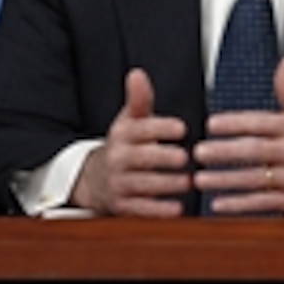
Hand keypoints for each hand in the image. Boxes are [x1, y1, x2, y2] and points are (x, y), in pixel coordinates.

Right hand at [70, 68, 190, 215]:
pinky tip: (177, 209)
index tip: (182, 128)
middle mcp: (118, 158)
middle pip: (141, 158)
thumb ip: (140, 98)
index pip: (142, 129)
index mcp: (123, 133)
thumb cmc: (125, 144)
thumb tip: (137, 73)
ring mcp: (118, 183)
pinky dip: (159, 211)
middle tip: (185, 157)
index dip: (161, 128)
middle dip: (163, 158)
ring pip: (142, 184)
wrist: (96, 178)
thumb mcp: (130, 120)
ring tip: (188, 182)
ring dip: (166, 185)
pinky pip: (140, 209)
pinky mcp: (121, 206)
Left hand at [193, 55, 283, 214]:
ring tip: (200, 179)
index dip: (236, 123)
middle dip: (225, 152)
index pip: (262, 122)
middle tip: (199, 152)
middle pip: (256, 151)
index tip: (211, 124)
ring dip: (226, 181)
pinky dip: (240, 205)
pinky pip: (265, 203)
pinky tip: (219, 204)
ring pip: (257, 180)